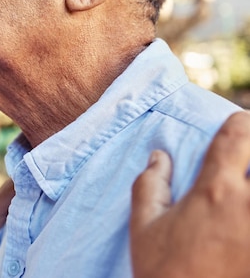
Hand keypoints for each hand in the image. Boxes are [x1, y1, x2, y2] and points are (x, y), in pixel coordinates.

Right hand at [130, 111, 249, 277]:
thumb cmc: (166, 276)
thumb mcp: (145, 229)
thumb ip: (150, 185)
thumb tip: (159, 156)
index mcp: (215, 190)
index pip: (239, 132)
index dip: (239, 122)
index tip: (235, 130)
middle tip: (246, 160)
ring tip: (246, 187)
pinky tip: (245, 218)